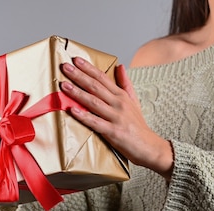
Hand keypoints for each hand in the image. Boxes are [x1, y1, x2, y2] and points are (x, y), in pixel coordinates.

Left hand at [60, 57, 172, 179]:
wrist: (149, 146)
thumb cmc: (138, 126)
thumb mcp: (134, 101)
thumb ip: (125, 84)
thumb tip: (120, 66)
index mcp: (121, 95)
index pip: (103, 77)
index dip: (89, 68)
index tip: (76, 60)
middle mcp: (118, 103)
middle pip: (96, 86)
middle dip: (79, 76)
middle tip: (65, 67)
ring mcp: (116, 117)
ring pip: (94, 102)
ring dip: (78, 93)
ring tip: (64, 85)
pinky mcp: (113, 132)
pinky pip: (95, 122)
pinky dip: (84, 116)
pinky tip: (73, 110)